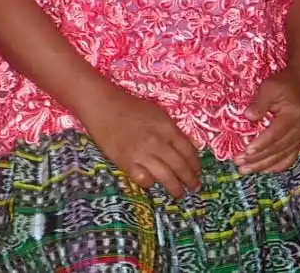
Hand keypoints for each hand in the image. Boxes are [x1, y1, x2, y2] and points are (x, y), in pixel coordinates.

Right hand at [82, 86, 200, 198]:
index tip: (197, 171)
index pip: (189, 151)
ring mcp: (142, 154)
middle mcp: (158, 143)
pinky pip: (144, 180)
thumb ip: (171, 130)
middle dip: (190, 180)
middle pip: (181, 167)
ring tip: (179, 194)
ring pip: (166, 178)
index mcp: (167, 128)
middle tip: (194, 187)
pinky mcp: (126, 162)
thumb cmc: (128, 105)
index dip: (196, 164)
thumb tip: (184, 147)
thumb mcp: (156, 113)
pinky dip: (150, 183)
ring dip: (175, 189)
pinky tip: (151, 182)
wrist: (101, 105)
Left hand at [237, 69, 299, 173]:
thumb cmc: (284, 83)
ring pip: (283, 156)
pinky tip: (265, 170)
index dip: (260, 145)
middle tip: (240, 165)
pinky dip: (278, 165)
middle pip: (278, 149)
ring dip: (264, 165)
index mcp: (293, 116)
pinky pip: (290, 156)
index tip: (245, 152)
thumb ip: (259, 103)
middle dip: (258, 159)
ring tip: (246, 170)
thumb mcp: (269, 87)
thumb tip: (248, 117)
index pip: (275, 135)